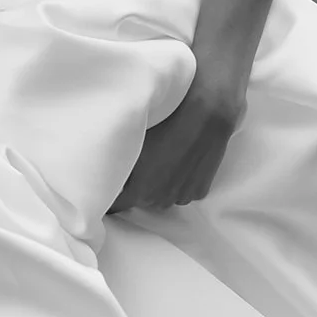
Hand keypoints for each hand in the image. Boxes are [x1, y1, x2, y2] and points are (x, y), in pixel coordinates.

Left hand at [108, 62, 246, 219]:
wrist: (206, 112)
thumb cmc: (166, 121)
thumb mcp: (133, 141)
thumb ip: (120, 163)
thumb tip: (112, 170)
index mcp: (138, 191)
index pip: (117, 205)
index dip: (112, 194)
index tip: (111, 184)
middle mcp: (159, 200)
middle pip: (140, 200)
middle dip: (137, 186)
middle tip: (140, 163)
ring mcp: (181, 197)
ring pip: (163, 197)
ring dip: (160, 185)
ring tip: (164, 160)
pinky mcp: (200, 191)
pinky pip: (183, 192)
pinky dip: (180, 182)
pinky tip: (182, 161)